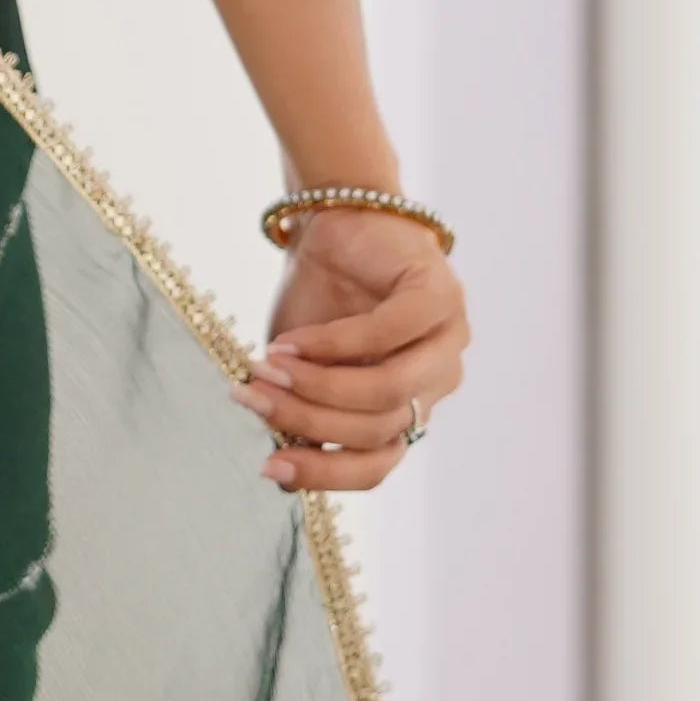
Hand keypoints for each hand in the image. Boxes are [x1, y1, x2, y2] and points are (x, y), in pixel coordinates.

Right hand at [238, 209, 465, 492]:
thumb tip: (277, 469)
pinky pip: (386, 335)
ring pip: (388, 392)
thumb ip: (299, 414)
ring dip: (320, 386)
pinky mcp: (439, 298)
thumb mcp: (300, 369)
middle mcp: (434, 384)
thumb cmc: (317, 300)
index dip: (324, 476)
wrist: (333, 224)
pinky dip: (332, 343)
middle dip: (308, 421)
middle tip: (253, 400)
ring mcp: (446, 342)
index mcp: (405, 411)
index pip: (377, 465)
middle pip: (378, 431)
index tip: (268, 469)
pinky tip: (291, 341)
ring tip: (268, 370)